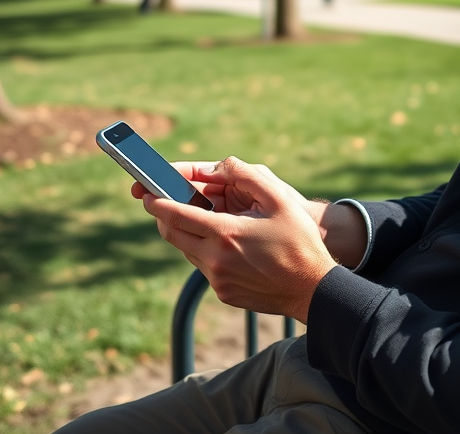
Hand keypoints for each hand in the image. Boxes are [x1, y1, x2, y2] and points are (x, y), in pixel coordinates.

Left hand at [136, 157, 336, 322]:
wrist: (313, 289)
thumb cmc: (300, 241)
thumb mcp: (280, 199)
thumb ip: (248, 175)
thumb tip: (219, 166)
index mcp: (226, 234)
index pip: (176, 215)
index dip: (156, 202)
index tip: (145, 193)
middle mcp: (215, 259)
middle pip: (172, 235)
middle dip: (164, 217)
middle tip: (163, 203)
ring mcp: (218, 280)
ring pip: (188, 251)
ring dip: (188, 233)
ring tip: (204, 220)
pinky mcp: (223, 293)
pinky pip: (205, 267)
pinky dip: (206, 251)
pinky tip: (227, 244)